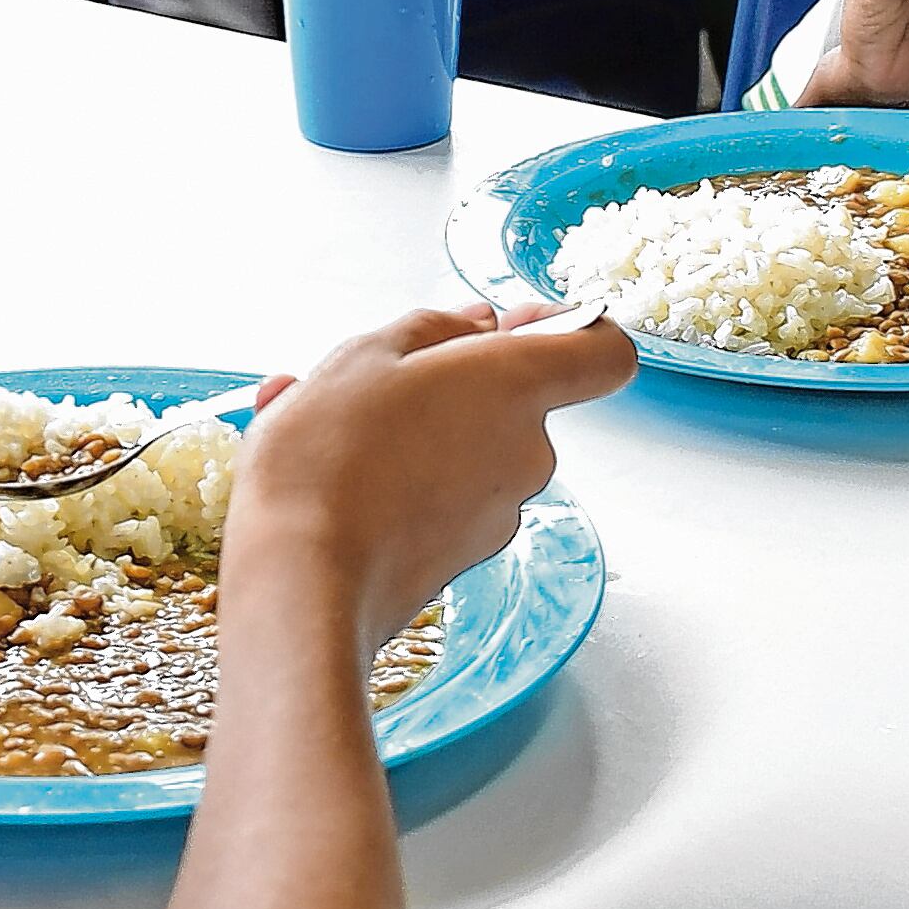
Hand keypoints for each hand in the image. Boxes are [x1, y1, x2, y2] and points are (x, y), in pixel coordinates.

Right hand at [228, 302, 636, 653]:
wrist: (304, 584)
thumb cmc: (328, 462)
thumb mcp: (364, 357)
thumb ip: (432, 329)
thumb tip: (477, 325)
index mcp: (516, 386)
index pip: (605, 351)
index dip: (573, 330)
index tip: (519, 325)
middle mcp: (528, 452)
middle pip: (519, 402)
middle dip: (461, 388)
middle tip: (386, 387)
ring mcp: (503, 512)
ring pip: (476, 452)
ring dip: (425, 436)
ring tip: (344, 440)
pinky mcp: (470, 556)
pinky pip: (450, 500)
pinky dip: (411, 485)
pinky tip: (343, 484)